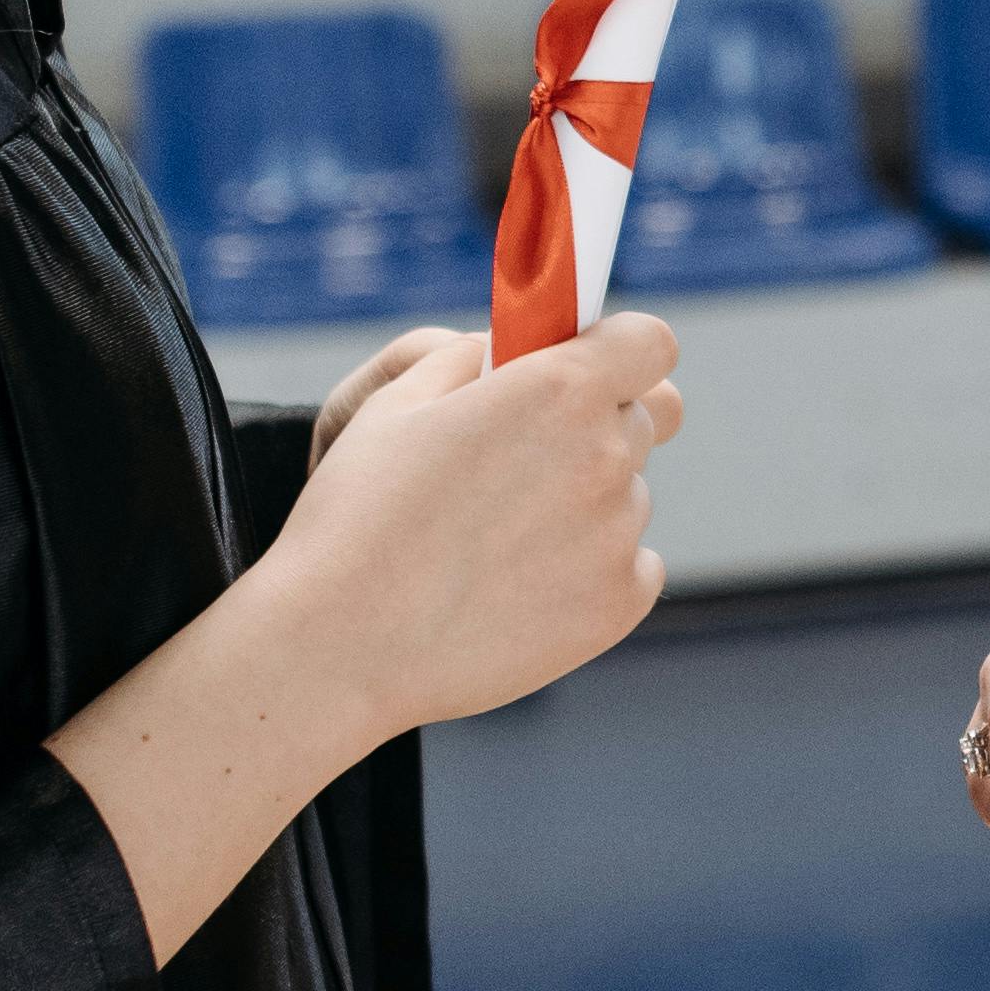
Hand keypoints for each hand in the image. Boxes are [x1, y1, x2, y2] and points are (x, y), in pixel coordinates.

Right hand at [253, 311, 682, 733]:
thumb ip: (473, 357)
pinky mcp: (618, 604)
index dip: (619, 351)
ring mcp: (618, 535)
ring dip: (584, 505)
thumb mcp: (396, 400)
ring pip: (627, 497)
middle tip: (515, 466)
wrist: (340, 646)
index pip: (648, 344)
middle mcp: (605, 456)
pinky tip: (518, 585)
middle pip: (638, 422)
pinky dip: (591, 571)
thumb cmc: (356, 516)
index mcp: (558, 390)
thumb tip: (513, 348)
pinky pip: (631, 565)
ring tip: (494, 543)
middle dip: (589, 429)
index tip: (589, 370)